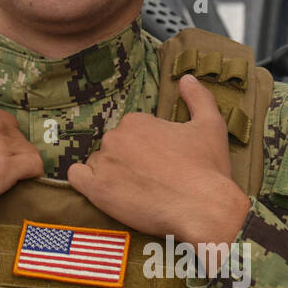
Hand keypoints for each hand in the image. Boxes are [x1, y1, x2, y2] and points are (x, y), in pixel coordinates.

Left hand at [66, 74, 250, 252]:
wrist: (204, 209)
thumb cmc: (208, 169)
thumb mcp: (211, 125)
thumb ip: (198, 97)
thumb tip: (187, 78)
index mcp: (136, 121)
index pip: (130, 132)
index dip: (145, 148)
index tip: (160, 162)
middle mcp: (115, 137)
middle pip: (113, 147)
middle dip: (127, 160)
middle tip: (150, 179)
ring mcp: (103, 163)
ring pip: (97, 163)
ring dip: (110, 174)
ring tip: (134, 191)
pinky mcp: (96, 189)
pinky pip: (76, 178)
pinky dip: (86, 182)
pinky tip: (103, 190)